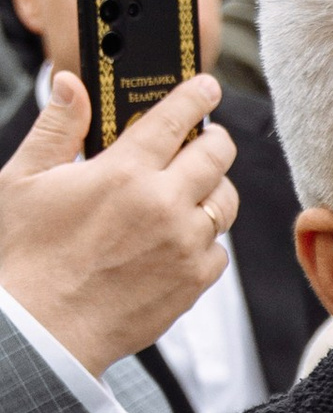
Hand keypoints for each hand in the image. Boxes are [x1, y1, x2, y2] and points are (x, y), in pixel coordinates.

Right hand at [0, 67, 235, 377]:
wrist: (41, 329)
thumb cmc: (26, 256)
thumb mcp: (25, 179)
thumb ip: (57, 127)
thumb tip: (71, 84)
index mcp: (124, 171)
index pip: (175, 117)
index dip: (196, 95)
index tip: (206, 87)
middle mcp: (163, 204)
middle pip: (217, 154)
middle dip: (213, 140)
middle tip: (203, 140)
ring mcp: (184, 244)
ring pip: (226, 201)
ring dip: (213, 189)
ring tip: (189, 191)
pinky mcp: (194, 282)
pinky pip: (219, 250)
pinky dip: (205, 241)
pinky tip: (177, 240)